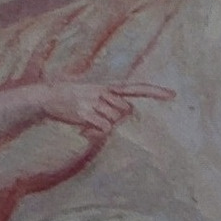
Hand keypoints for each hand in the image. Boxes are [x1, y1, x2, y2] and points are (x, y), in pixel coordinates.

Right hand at [36, 77, 165, 139]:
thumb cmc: (72, 99)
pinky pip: (104, 128)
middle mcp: (104, 91)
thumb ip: (110, 104)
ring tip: (87, 123)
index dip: (154, 92)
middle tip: (97, 119)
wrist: (47, 96)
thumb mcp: (93, 95)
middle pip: (126, 111)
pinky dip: (96, 133)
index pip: (136, 87)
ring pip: (115, 121)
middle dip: (117, 119)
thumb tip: (123, 117)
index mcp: (108, 86)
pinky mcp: (86, 112)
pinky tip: (83, 130)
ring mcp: (95, 100)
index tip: (173, 95)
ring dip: (103, 127)